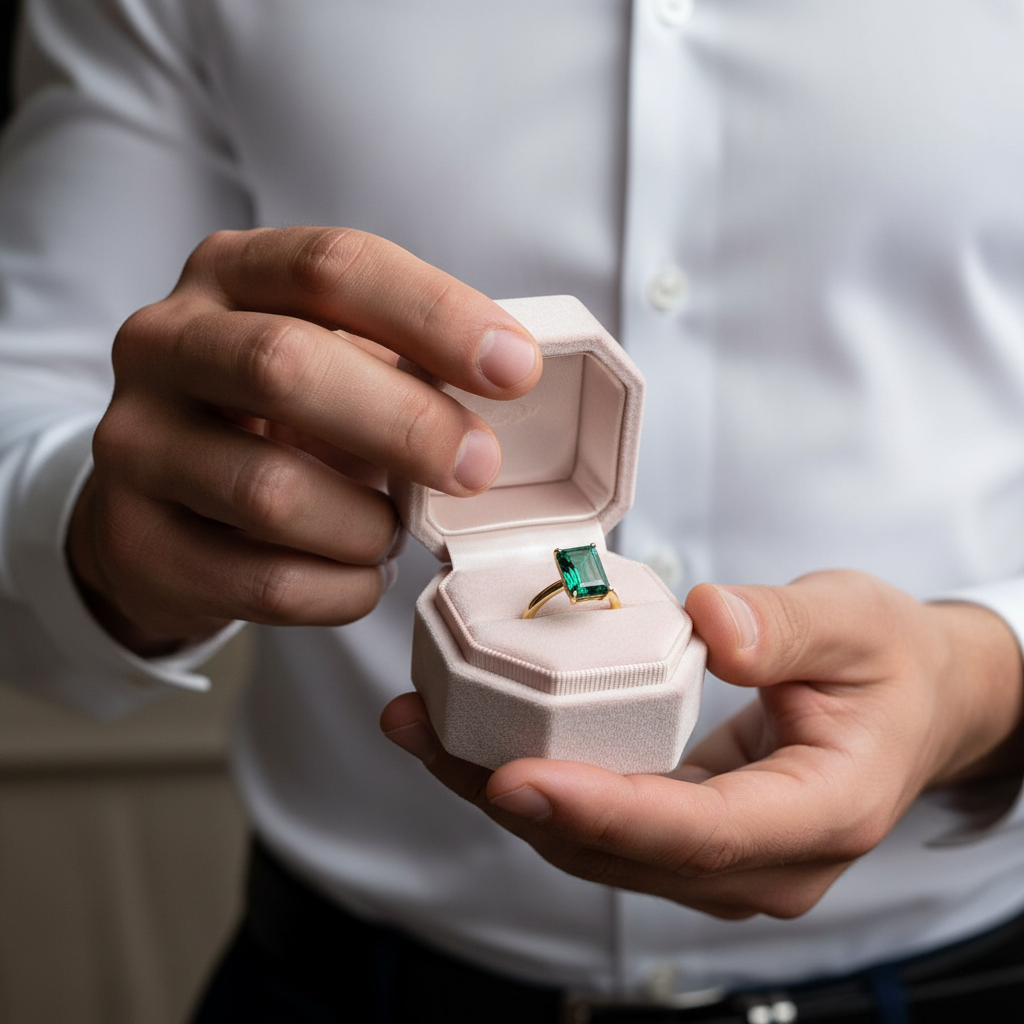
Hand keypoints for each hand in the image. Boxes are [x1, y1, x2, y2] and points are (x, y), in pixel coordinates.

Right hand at [67, 227, 540, 654]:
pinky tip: (358, 574)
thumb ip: (405, 360)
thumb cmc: (277, 418)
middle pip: (285, 366)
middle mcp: (164, 344)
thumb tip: (509, 382)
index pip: (332, 266)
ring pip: (271, 491)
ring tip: (390, 530)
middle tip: (478, 466)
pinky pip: (266, 581)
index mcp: (229, 274)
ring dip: (366, 524)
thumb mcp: (334, 358)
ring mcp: (136, 444)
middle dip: (406, 423)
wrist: (167, 501)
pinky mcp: (136, 541)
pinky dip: (341, 588)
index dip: (434, 314)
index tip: (515, 368)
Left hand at [381, 570, 1023, 918]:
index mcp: (823, 813)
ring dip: (503, 793)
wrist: (912, 703)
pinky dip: (535, 785)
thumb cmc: (889, 664)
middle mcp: (767, 862)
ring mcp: (724, 862)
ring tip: (424, 730)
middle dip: (516, 800)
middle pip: (623, 851)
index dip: (602, 812)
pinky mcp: (689, 838)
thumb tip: (710, 623)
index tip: (511, 778)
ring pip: (596, 848)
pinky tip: (474, 741)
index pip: (699, 832)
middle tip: (428, 735)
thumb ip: (787, 626)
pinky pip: (601, 824)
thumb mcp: (857, 622)